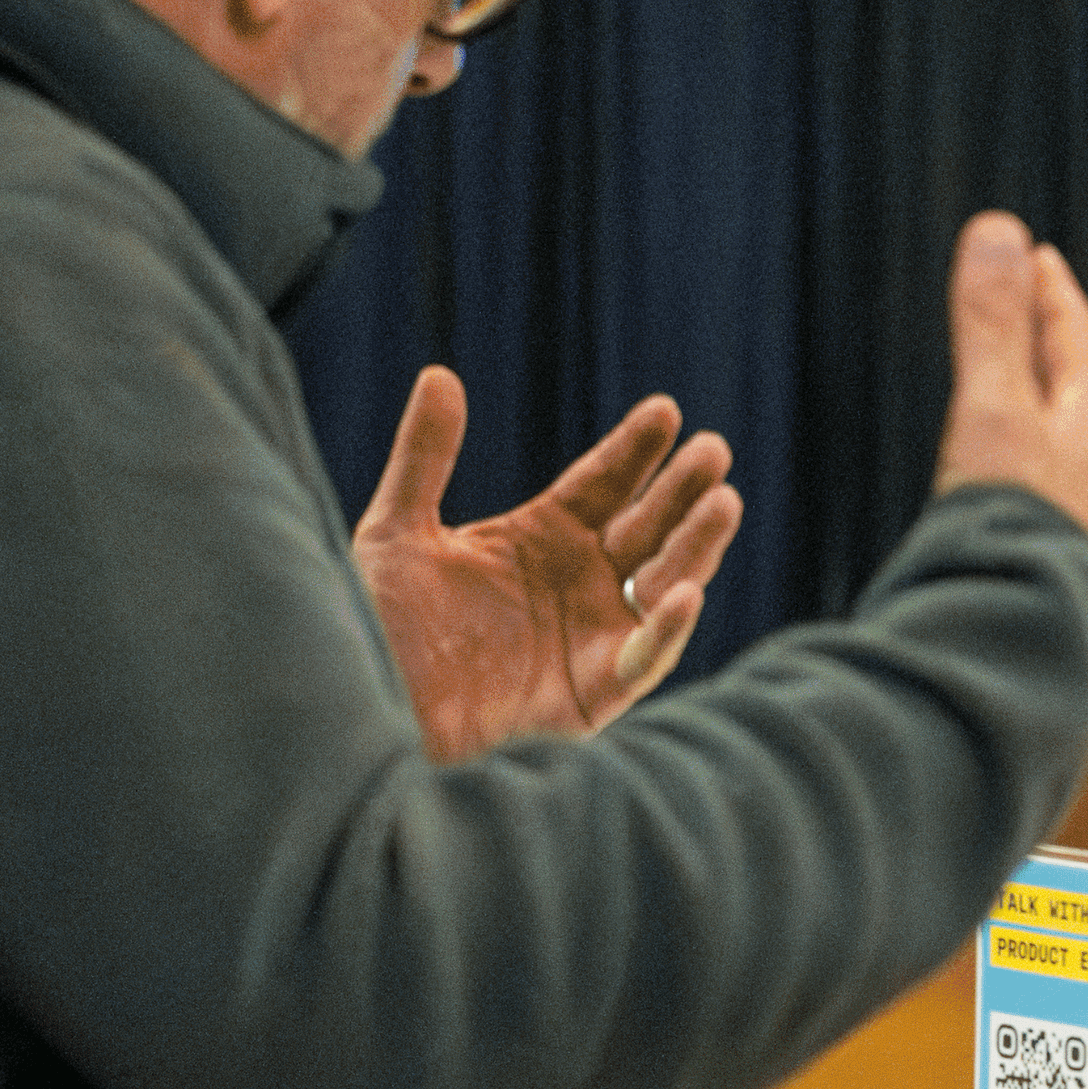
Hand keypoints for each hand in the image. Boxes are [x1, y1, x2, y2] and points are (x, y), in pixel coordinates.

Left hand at [352, 365, 741, 763]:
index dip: (635, 450)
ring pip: (664, 585)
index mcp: (538, 540)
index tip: (666, 411)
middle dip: (683, 491)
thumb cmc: (375, 628)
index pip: (603, 485)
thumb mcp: (398, 531)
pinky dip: (666, 629)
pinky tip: (685, 593)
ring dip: (697, 546)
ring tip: (723, 501)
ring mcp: (591, 638)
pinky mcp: (592, 695)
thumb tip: (439, 374)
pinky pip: (643, 658)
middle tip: (712, 450)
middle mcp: (576, 585)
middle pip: (647, 528)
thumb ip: (426, 457)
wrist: (364, 714)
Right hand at [934, 211, 1087, 572]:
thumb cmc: (1010, 522)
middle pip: (1080, 386)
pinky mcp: (1068, 563)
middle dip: (1052, 342)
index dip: (1051, 292)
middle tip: (1033, 309)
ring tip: (1023, 392)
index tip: (1038, 258)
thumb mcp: (993, 407)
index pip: (1076, 335)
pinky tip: (1020, 488)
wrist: (1023, 638)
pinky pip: (1059, 490)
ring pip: (1072, 441)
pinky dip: (1037, 461)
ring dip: (1046, 405)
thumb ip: (991, 322)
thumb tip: (1000, 228)